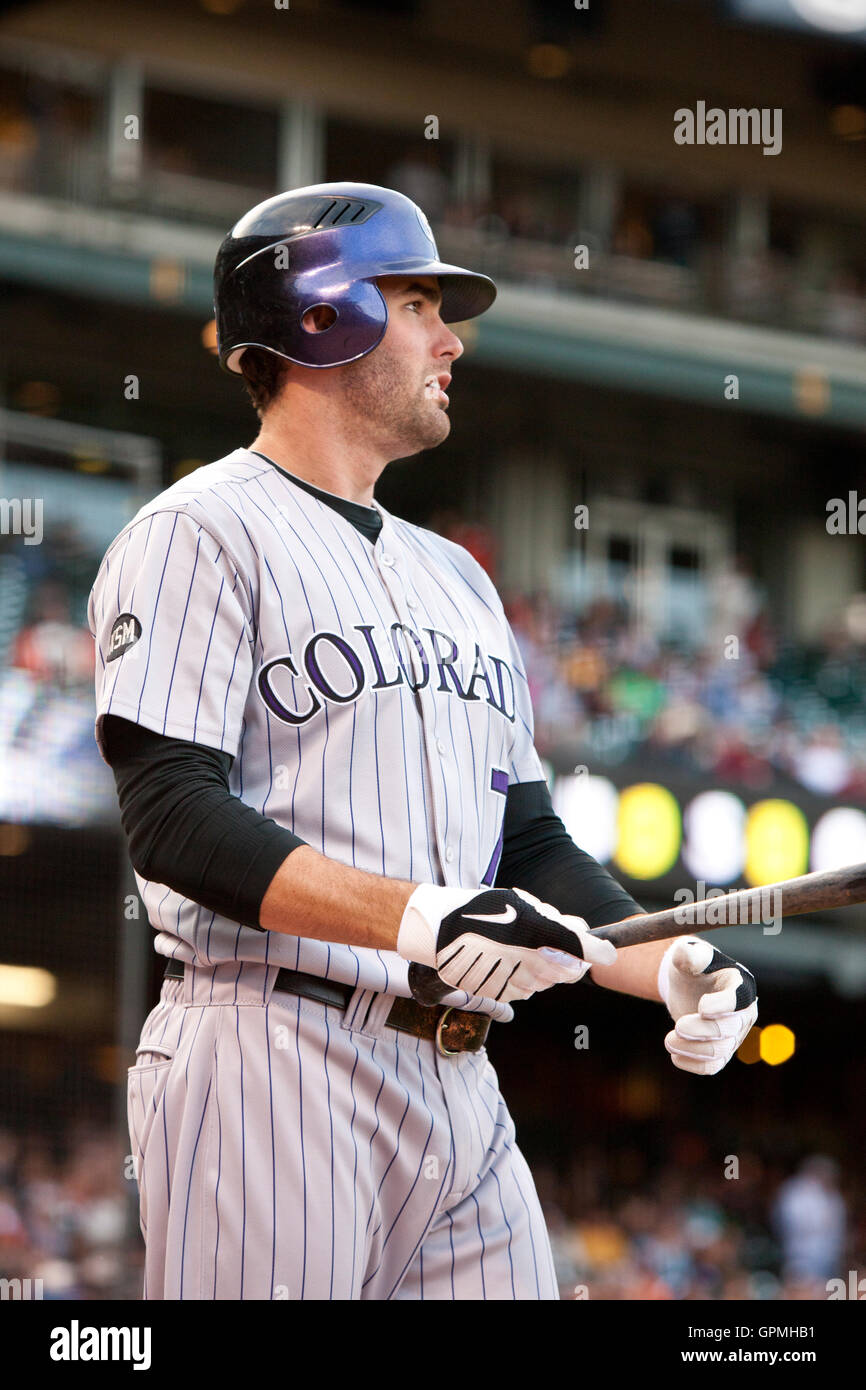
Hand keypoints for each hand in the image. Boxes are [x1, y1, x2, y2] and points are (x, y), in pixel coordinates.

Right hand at [396, 884, 615, 1003]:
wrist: (442, 929)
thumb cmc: (485, 910)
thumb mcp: (525, 905)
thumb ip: (560, 923)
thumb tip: (590, 937)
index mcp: (545, 941)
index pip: (587, 953)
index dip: (597, 950)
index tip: (602, 949)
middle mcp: (536, 968)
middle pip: (569, 971)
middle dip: (568, 958)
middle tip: (550, 939)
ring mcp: (518, 984)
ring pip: (546, 981)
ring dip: (543, 967)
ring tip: (518, 944)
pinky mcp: (502, 993)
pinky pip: (523, 988)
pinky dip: (521, 976)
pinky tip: (505, 957)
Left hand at [659, 938, 757, 1075]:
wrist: (690, 985)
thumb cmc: (693, 967)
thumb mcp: (689, 956)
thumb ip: (688, 954)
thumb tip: (683, 952)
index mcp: (740, 986)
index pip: (739, 999)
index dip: (723, 1005)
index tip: (702, 1006)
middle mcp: (743, 1013)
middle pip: (729, 1029)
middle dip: (702, 1031)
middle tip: (677, 1027)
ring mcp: (734, 1035)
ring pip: (719, 1051)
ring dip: (692, 1049)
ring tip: (668, 1041)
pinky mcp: (721, 1052)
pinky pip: (712, 1066)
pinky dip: (694, 1065)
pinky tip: (675, 1057)